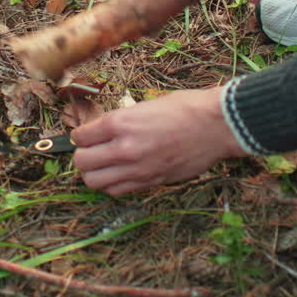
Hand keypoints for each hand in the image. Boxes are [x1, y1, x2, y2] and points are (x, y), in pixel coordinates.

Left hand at [72, 87, 246, 195]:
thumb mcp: (146, 105)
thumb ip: (122, 121)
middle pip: (82, 162)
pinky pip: (117, 191)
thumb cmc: (185, 108)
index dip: (81, 136)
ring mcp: (137, 168)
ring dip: (94, 173)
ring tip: (103, 165)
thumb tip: (102, 132)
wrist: (216, 125)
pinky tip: (120, 173)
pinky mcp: (151, 181)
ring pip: (94, 182)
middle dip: (83, 156)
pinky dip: (112, 184)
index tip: (86, 135)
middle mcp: (124, 147)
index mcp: (121, 122)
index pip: (81, 136)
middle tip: (92, 151)